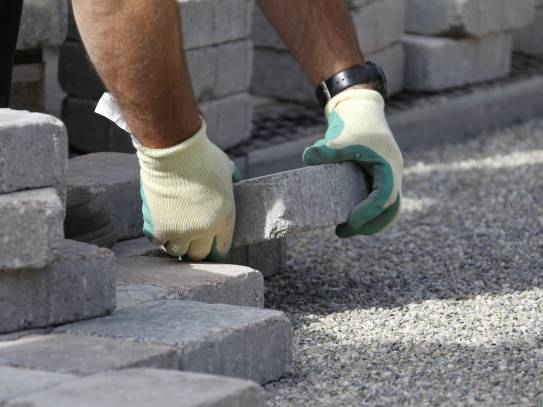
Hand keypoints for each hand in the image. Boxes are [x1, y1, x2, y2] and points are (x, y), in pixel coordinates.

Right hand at [135, 119, 236, 260]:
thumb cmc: (202, 156)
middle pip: (198, 255)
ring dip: (174, 244)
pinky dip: (157, 235)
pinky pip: (157, 241)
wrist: (175, 153)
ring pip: (177, 251)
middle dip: (194, 250)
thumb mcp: (225, 167)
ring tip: (171, 235)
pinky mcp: (161, 228)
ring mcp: (182, 231)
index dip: (215, 249)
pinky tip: (157, 227)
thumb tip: (235, 174)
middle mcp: (205, 230)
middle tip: (187, 243)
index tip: (209, 248)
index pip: (222, 247)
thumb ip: (231, 176)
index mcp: (225, 218)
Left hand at [303, 89, 402, 236]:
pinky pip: (376, 199)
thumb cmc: (355, 122)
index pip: (384, 199)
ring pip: (386, 207)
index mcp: (389, 167)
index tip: (349, 222)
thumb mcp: (342, 135)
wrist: (360, 106)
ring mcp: (385, 175)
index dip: (368, 213)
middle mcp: (391, 174)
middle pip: (390, 210)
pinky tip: (344, 213)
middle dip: (370, 225)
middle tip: (343, 231)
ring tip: (342, 228)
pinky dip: (364, 210)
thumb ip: (327, 149)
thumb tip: (308, 157)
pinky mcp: (375, 176)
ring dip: (368, 221)